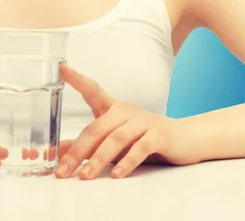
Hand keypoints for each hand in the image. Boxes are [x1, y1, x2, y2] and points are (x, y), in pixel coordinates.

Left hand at [54, 63, 201, 179]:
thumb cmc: (142, 137)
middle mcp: (125, 111)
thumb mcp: (113, 138)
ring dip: (98, 159)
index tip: (62, 68)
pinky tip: (116, 174)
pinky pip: (140, 148)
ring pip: (116, 139)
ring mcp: (143, 121)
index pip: (92, 90)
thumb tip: (60, 150)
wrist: (184, 138)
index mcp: (112, 108)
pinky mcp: (159, 136)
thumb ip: (88, 144)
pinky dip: (127, 161)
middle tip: (62, 170)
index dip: (77, 79)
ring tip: (85, 175)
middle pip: (97, 128)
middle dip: (78, 151)